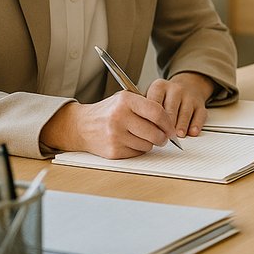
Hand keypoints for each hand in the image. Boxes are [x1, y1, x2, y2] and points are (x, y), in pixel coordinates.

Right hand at [43, 91, 176, 157]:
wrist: (82, 126)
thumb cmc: (109, 112)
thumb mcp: (125, 99)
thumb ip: (146, 106)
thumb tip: (170, 122)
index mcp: (125, 101)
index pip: (157, 112)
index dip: (168, 122)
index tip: (171, 127)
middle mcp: (119, 118)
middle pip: (155, 132)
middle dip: (163, 137)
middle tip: (163, 136)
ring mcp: (115, 136)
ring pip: (148, 145)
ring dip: (150, 143)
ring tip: (142, 136)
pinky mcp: (113, 151)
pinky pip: (137, 153)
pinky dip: (138, 149)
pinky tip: (130, 142)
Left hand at [147, 72, 215, 136]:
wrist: (188, 86)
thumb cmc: (165, 97)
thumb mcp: (153, 98)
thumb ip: (148, 111)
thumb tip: (146, 130)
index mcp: (159, 86)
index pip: (154, 103)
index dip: (152, 120)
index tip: (150, 131)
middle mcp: (175, 89)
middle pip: (170, 109)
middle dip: (166, 125)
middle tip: (162, 137)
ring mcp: (189, 96)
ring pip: (185, 113)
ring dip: (181, 126)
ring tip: (177, 136)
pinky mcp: (201, 104)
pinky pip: (200, 115)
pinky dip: (196, 125)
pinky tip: (191, 132)